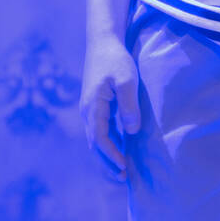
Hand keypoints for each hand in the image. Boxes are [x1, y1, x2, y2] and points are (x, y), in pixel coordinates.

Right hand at [80, 36, 140, 178]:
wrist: (103, 41)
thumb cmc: (116, 58)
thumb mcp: (127, 79)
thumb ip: (128, 105)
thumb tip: (131, 130)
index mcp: (93, 107)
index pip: (100, 139)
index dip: (112, 156)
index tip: (125, 167)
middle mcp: (88, 112)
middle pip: (95, 145)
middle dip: (107, 163)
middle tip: (123, 179)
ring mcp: (90, 110)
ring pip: (97, 140)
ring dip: (108, 156)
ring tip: (122, 171)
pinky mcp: (96, 106)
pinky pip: (101, 131)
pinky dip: (110, 144)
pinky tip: (122, 151)